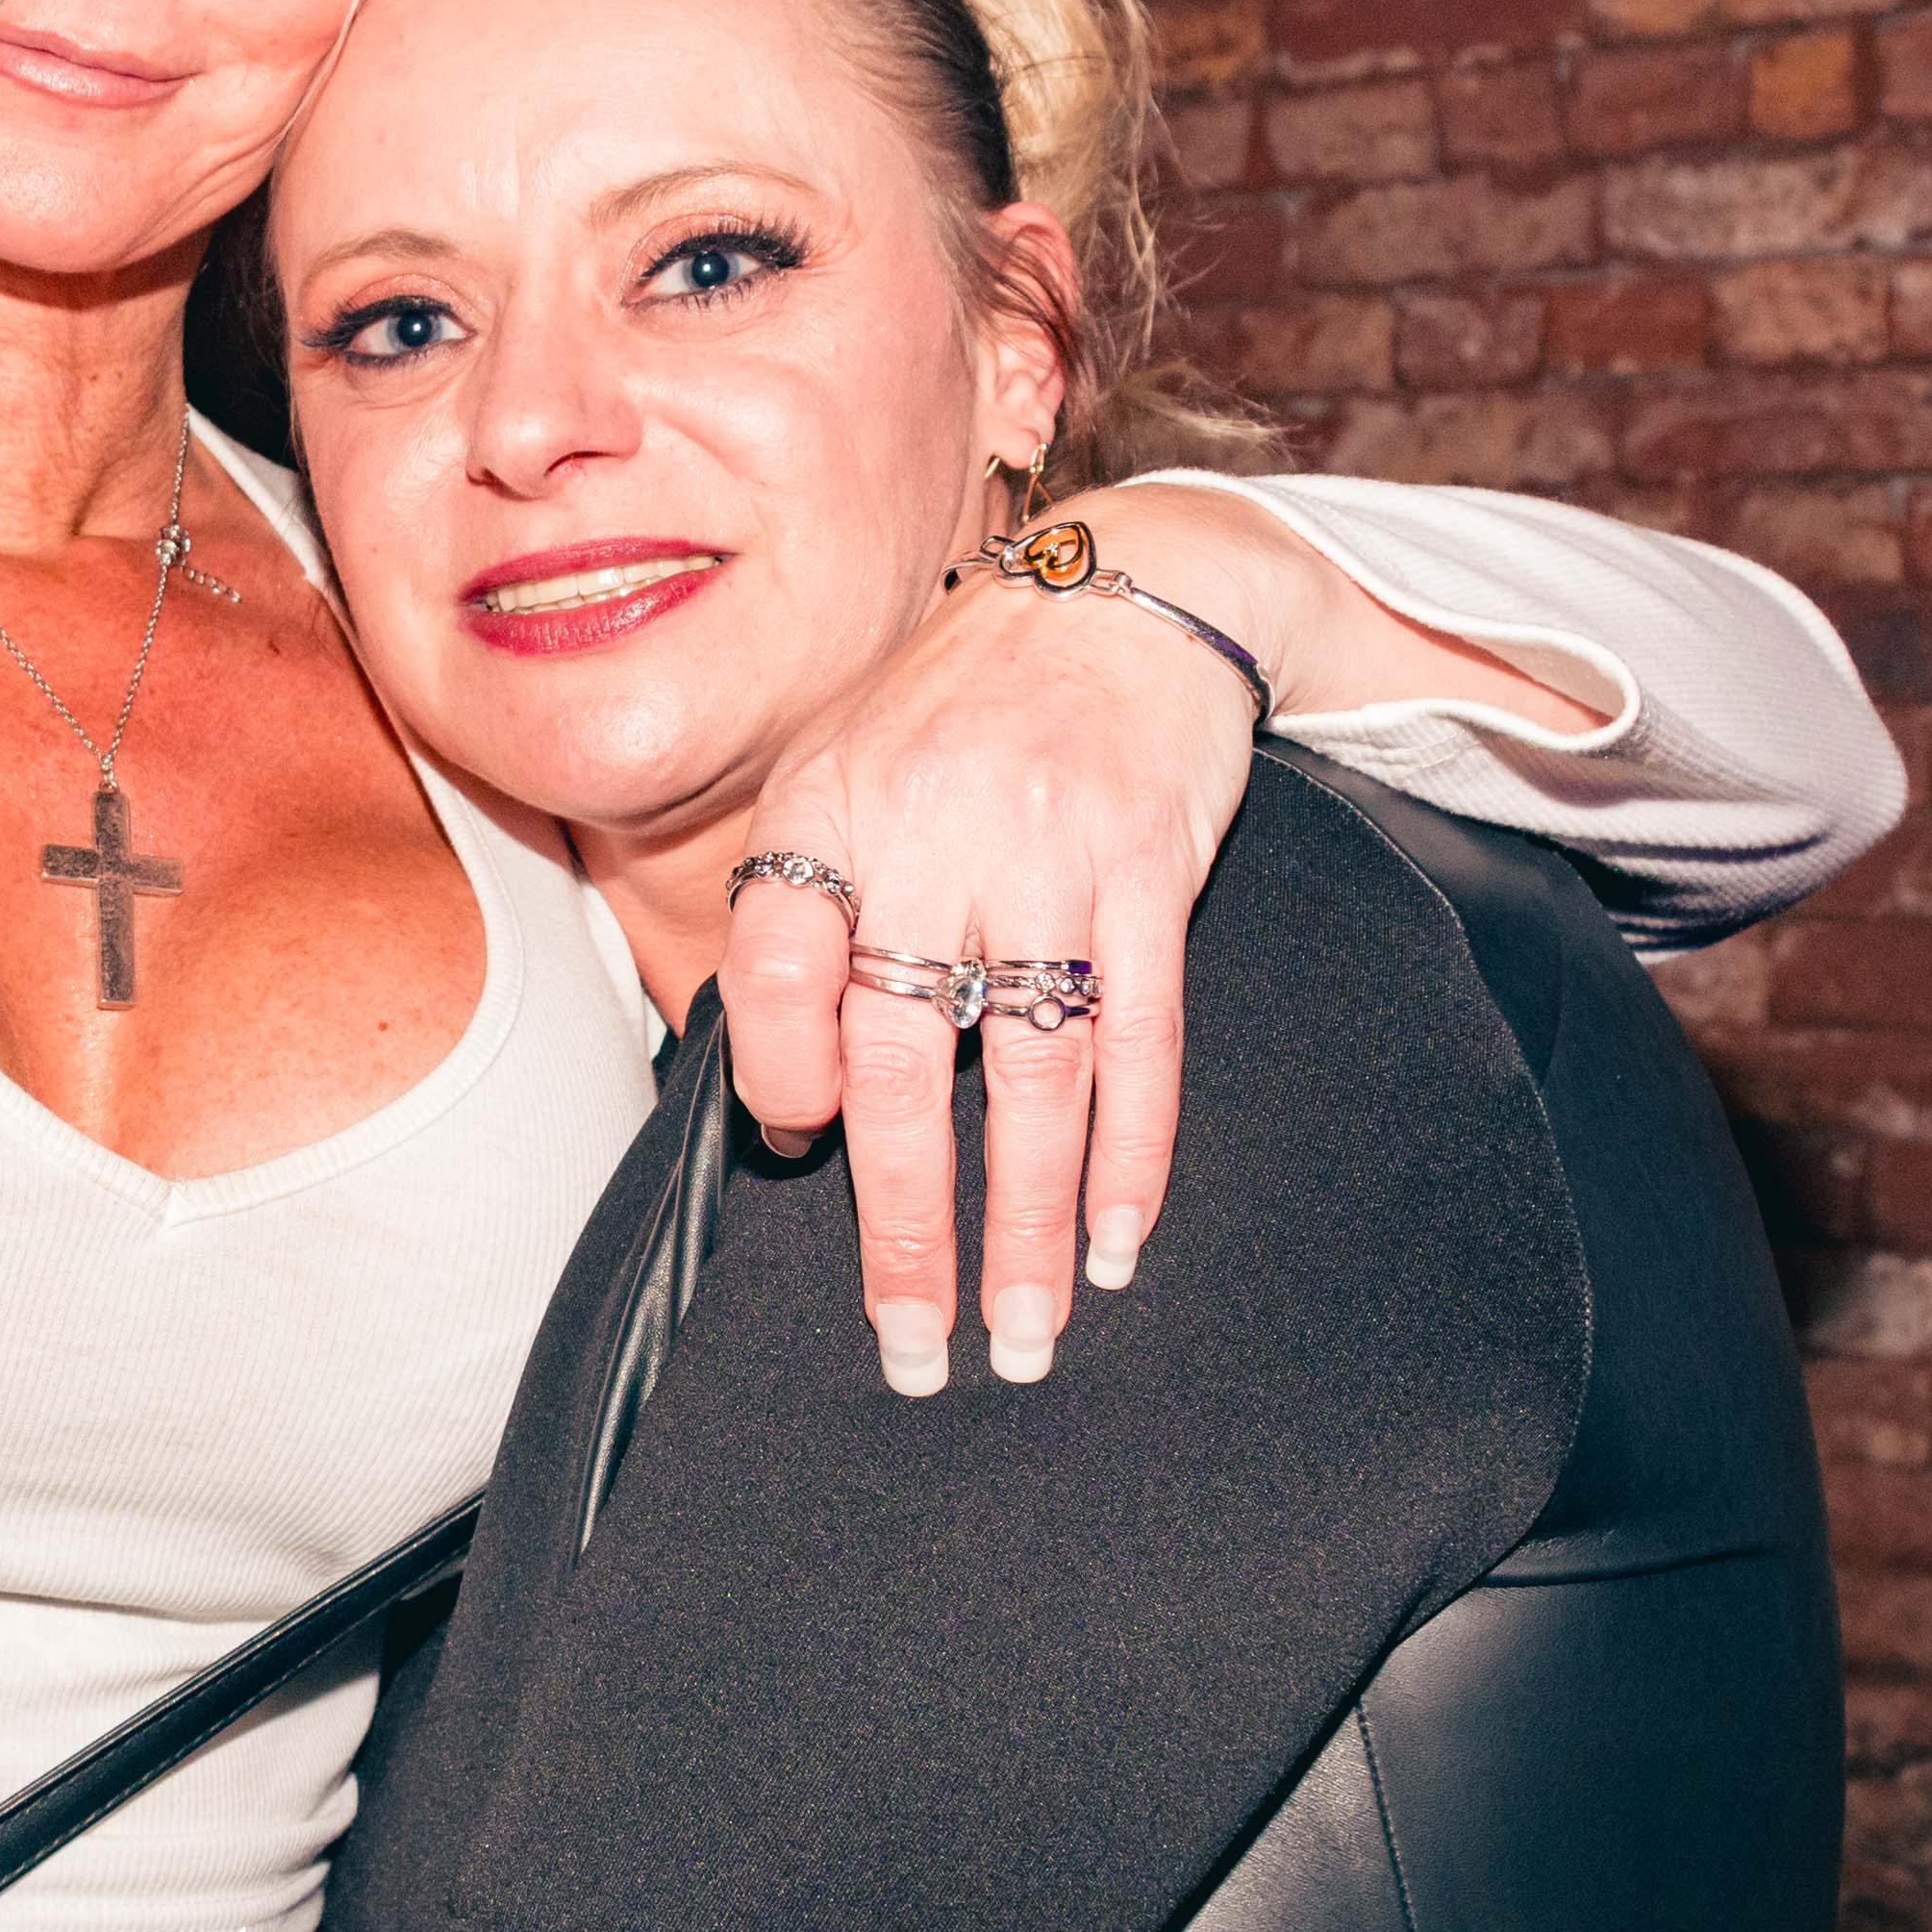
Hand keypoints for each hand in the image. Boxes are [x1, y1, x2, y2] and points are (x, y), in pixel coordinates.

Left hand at [726, 486, 1341, 1387]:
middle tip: (915, 1345)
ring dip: (1028, 1219)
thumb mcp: (845, 764)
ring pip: (1031, 1070)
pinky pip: (1141, 1035)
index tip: (802, 1156)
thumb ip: (806, 907)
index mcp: (829, 803)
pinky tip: (1121, 1235)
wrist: (1126, 586)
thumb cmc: (960, 704)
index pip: (776, 967)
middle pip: (902, 1057)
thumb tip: (787, 1099)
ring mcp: (1049, 848)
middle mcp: (930, 827)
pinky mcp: (1155, 863)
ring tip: (1027, 1330)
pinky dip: (1133, 1149)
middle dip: (907, 1222)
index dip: (782, 1078)